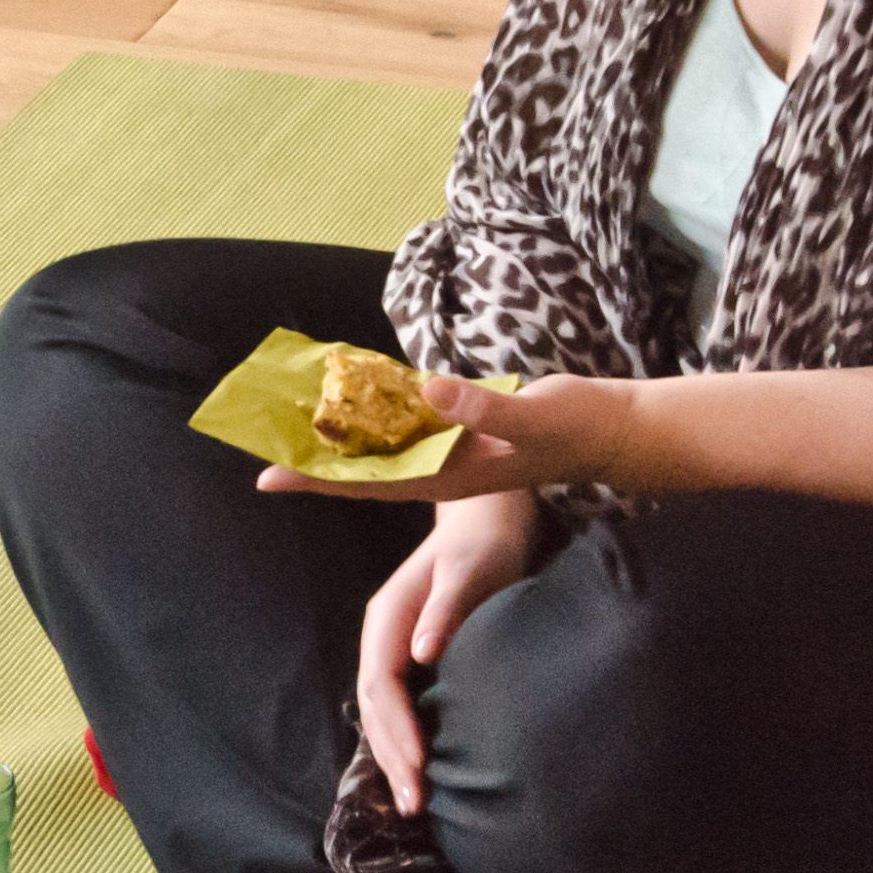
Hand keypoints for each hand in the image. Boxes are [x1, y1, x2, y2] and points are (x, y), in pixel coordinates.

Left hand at [258, 373, 645, 504]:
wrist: (614, 432)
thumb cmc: (577, 426)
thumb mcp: (534, 413)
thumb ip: (484, 408)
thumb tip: (428, 391)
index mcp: (451, 474)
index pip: (369, 481)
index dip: (317, 477)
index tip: (269, 476)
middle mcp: (443, 470)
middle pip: (364, 470)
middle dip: (313, 461)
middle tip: (259, 445)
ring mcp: (453, 454)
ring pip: (383, 450)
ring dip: (340, 438)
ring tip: (292, 422)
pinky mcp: (466, 435)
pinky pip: (410, 428)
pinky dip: (378, 415)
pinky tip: (354, 399)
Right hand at [351, 491, 539, 812]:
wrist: (485, 520)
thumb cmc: (483, 546)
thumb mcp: (469, 572)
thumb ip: (445, 610)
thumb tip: (422, 653)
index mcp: (386, 619)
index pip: (381, 685)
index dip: (398, 728)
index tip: (422, 765)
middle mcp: (380, 638)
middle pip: (373, 708)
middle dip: (392, 758)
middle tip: (416, 805)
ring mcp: (391, 650)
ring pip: (380, 714)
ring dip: (394, 758)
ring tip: (416, 803)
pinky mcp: (409, 659)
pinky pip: (397, 709)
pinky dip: (404, 742)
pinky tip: (421, 771)